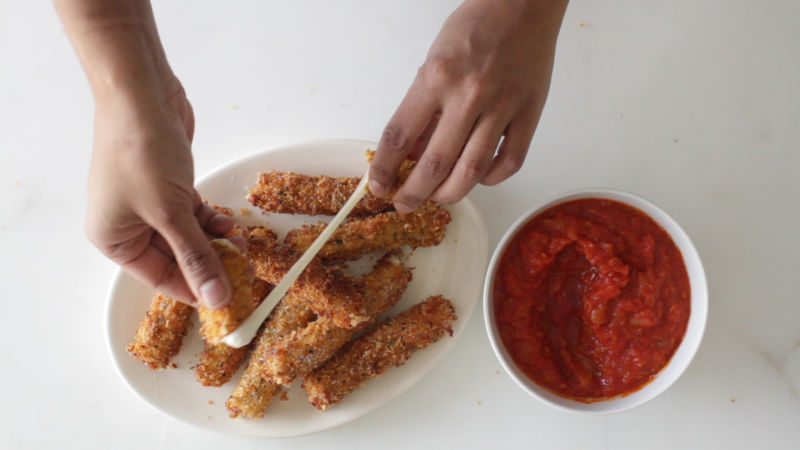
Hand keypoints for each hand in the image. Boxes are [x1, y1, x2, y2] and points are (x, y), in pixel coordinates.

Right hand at [86, 78, 238, 307]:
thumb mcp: (170, 213)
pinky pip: (192, 214)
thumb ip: (196, 257)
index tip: (227, 302)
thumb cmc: (140, 151)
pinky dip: (212, 221)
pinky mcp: (168, 184)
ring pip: (188, 236)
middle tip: (243, 272)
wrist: (142, 94)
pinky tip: (231, 226)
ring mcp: (148, 203)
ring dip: (215, 242)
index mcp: (113, 239)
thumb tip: (214, 298)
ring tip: (242, 245)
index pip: (159, 279)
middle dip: (209, 264)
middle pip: (176, 258)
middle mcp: (127, 224)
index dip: (195, 291)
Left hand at [369, 0, 567, 211]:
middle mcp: (468, 95)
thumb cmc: (474, 28)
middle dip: (414, 194)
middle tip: (405, 204)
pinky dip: (491, 179)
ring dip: (449, 195)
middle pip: (434, 165)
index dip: (384, 168)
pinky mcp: (529, 114)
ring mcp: (502, 107)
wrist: (522, 5)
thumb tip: (412, 153)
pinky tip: (479, 178)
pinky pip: (509, 162)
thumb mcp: (434, 61)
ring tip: (438, 198)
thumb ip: (424, 108)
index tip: (378, 186)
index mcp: (436, 78)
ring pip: (472, 172)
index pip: (399, 136)